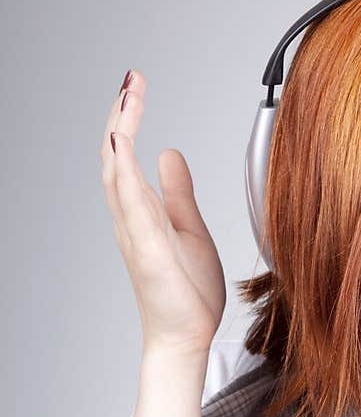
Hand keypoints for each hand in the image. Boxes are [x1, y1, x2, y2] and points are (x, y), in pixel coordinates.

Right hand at [100, 69, 225, 357]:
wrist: (187, 337)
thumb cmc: (186, 292)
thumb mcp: (189, 227)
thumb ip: (178, 192)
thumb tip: (169, 154)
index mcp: (140, 212)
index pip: (126, 155)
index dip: (128, 119)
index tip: (138, 84)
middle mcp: (130, 219)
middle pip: (114, 158)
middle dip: (121, 115)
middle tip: (130, 80)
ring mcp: (135, 234)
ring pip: (116, 174)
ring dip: (120, 132)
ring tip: (126, 96)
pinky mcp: (147, 250)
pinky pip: (130, 206)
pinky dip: (124, 172)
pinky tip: (123, 144)